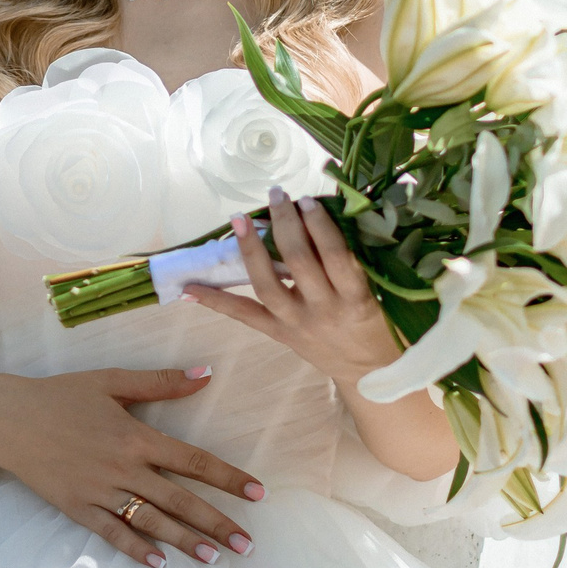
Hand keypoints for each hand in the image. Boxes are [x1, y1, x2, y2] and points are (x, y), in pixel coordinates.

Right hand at [0, 367, 264, 567]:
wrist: (7, 419)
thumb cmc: (61, 395)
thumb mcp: (111, 381)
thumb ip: (160, 382)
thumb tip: (205, 373)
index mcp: (135, 436)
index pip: (192, 460)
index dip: (227, 478)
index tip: (257, 493)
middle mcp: (123, 468)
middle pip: (179, 500)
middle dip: (216, 523)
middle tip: (247, 545)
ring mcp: (99, 491)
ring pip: (151, 522)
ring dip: (185, 541)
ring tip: (215, 558)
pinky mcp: (77, 507)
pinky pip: (111, 533)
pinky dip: (135, 550)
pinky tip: (159, 565)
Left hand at [184, 188, 400, 388]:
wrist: (367, 372)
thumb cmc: (375, 322)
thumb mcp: (376, 292)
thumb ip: (352, 260)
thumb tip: (319, 213)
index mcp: (355, 297)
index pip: (336, 255)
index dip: (319, 225)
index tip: (307, 200)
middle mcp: (324, 310)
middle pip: (298, 261)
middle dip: (285, 224)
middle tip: (277, 195)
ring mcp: (297, 324)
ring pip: (267, 284)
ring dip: (251, 249)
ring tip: (240, 219)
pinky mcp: (279, 335)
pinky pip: (244, 316)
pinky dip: (216, 301)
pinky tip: (190, 288)